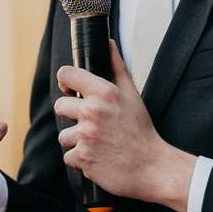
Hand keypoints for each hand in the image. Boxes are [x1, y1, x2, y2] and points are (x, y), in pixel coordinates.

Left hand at [54, 41, 195, 211]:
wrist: (153, 167)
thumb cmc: (142, 131)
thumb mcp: (132, 95)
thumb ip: (117, 68)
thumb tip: (110, 44)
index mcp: (104, 92)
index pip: (66, 74)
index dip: (66, 83)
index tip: (71, 91)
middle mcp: (93, 111)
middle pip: (60, 106)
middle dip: (73, 117)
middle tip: (93, 125)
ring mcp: (86, 135)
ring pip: (63, 135)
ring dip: (77, 142)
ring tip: (99, 144)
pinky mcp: (82, 157)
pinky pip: (68, 156)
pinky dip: (80, 160)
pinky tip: (98, 158)